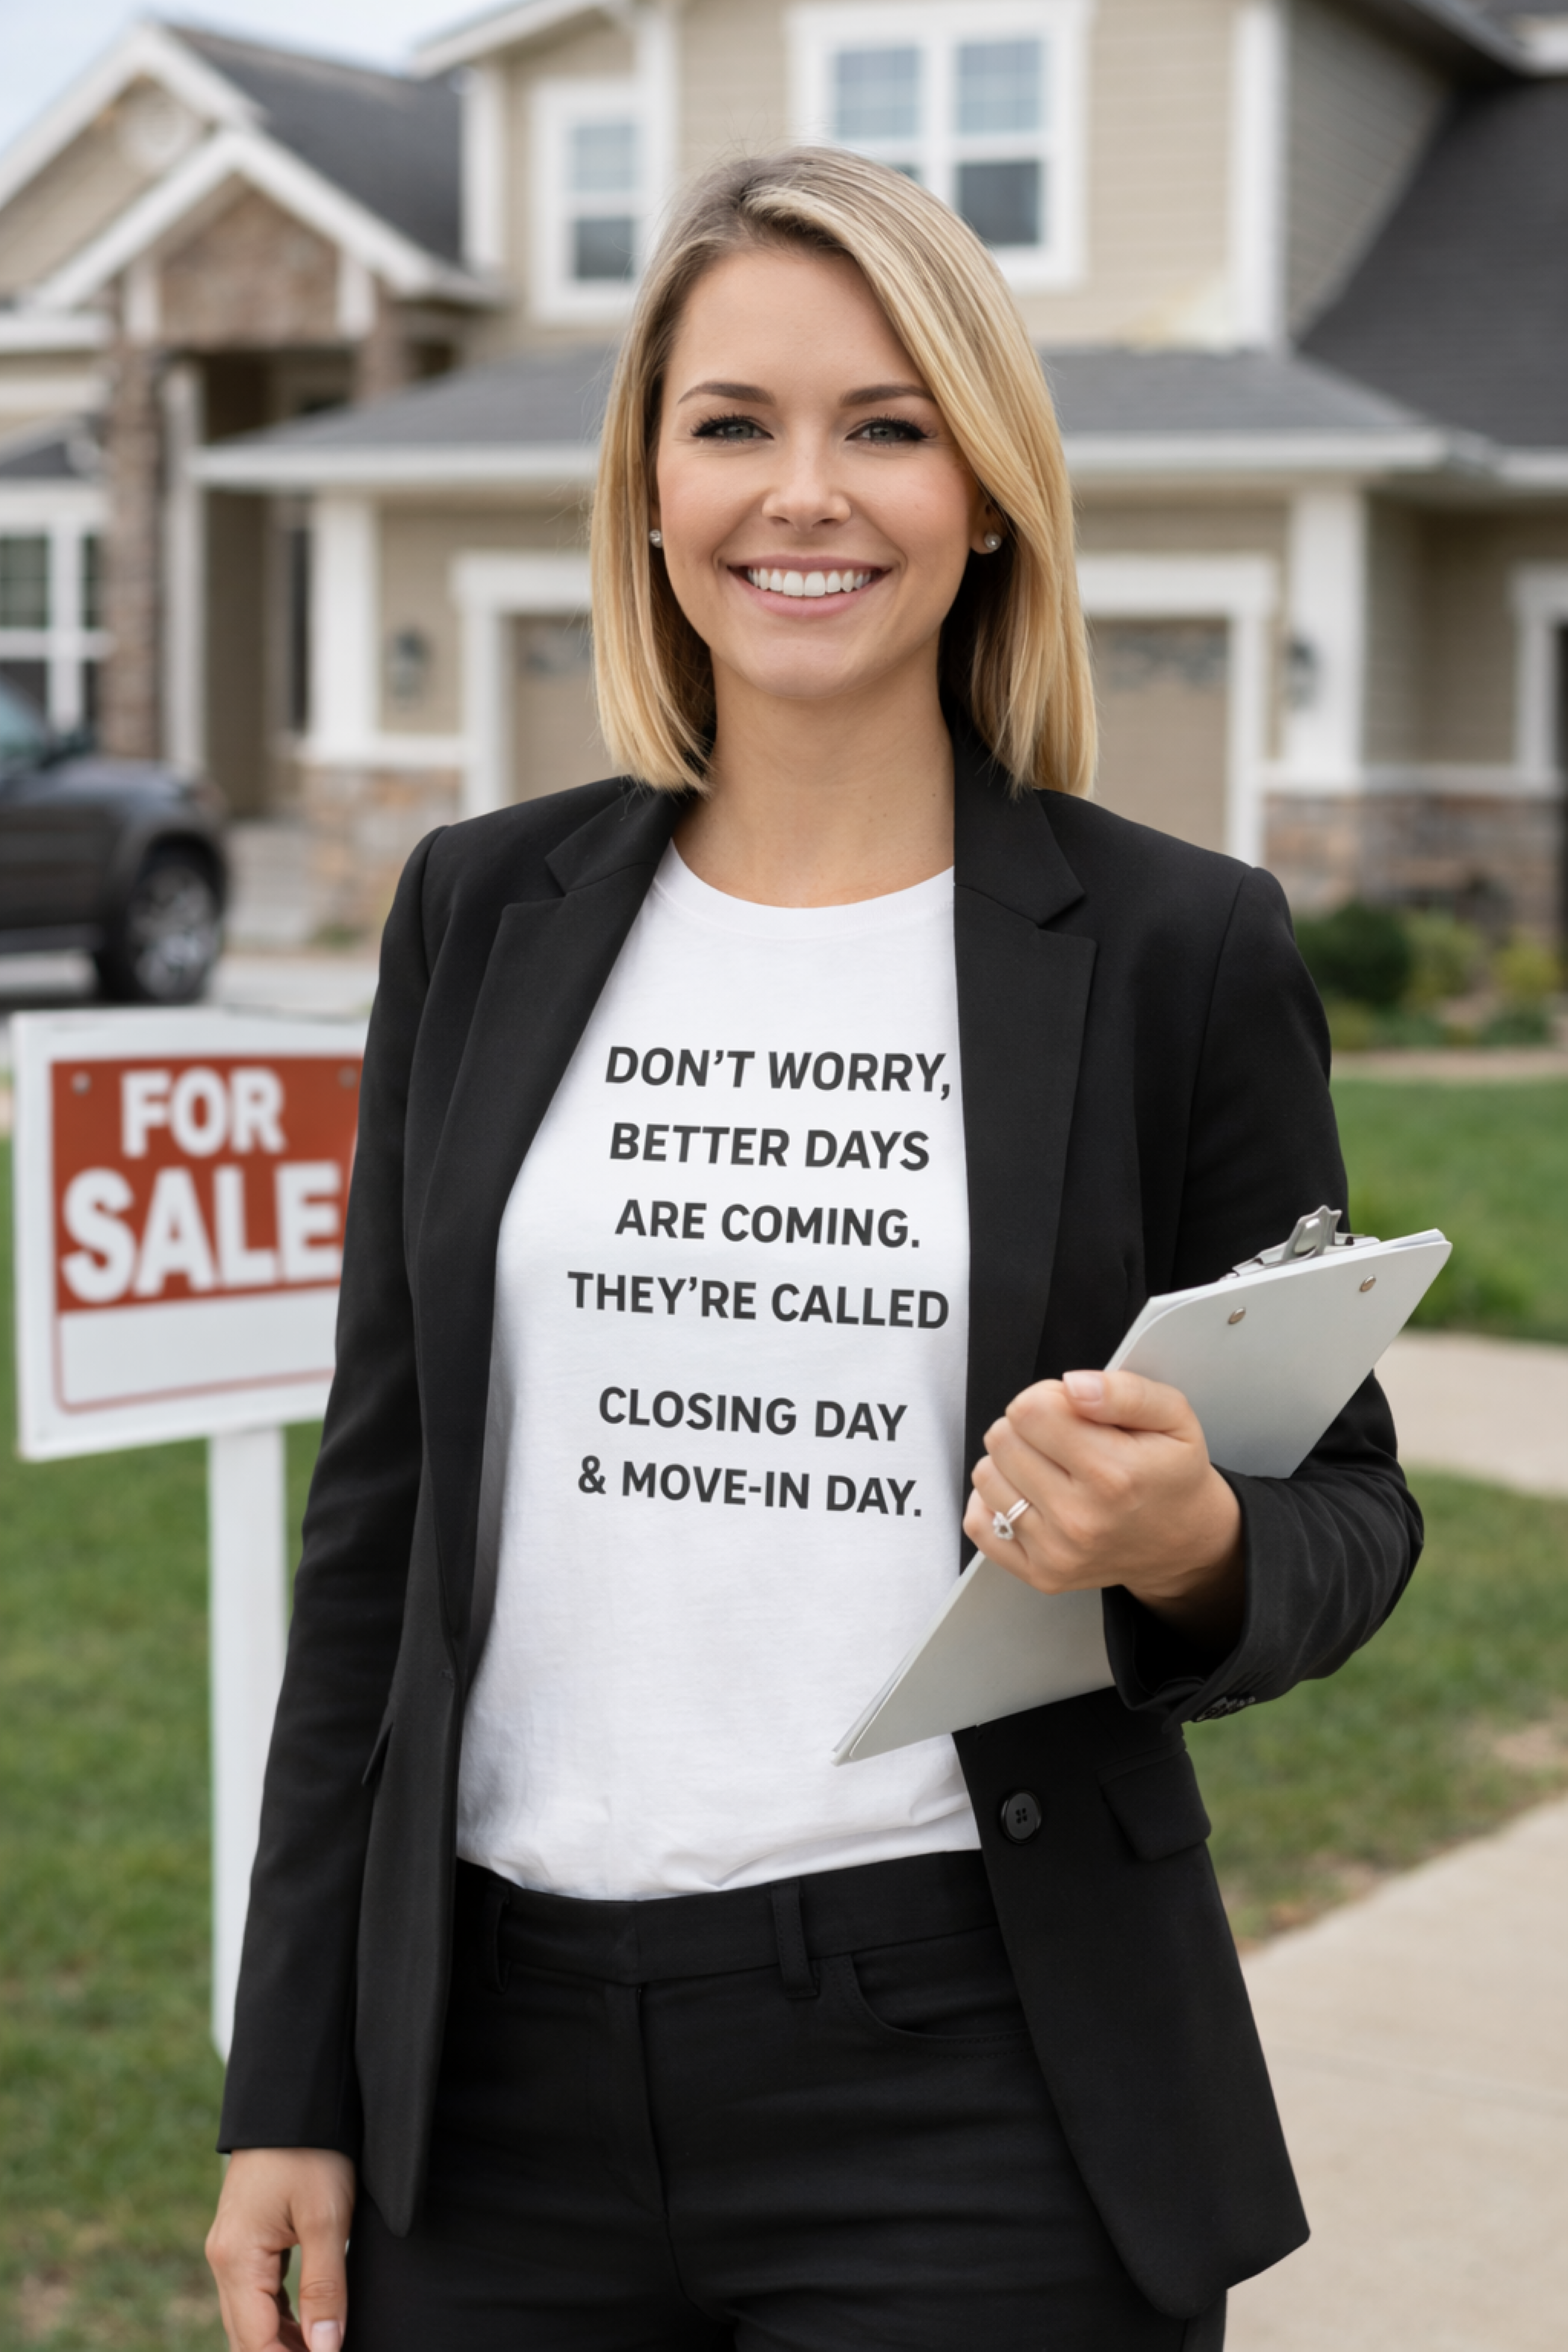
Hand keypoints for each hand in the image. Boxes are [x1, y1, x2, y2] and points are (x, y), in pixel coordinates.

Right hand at [206, 2147, 355, 2351]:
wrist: (292, 2096)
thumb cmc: (311, 2150)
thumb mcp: (326, 2218)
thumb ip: (325, 2288)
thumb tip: (325, 2350)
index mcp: (237, 2260)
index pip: (256, 2345)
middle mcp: (224, 2261)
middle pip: (247, 2339)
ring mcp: (231, 2250)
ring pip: (251, 2320)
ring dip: (283, 2344)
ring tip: (325, 2349)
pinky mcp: (244, 2240)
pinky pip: (257, 2297)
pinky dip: (281, 2320)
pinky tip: (310, 2331)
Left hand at [963, 1370, 1244, 1649]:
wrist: (1183, 1543)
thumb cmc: (1173, 1475)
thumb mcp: (1174, 1418)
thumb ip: (1126, 1391)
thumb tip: (1074, 1387)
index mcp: (1114, 1474)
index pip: (1030, 1411)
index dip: (1046, 1397)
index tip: (1069, 1410)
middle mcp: (1081, 1518)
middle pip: (1002, 1440)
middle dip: (1027, 1427)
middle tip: (1062, 1439)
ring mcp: (1057, 1551)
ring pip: (985, 1476)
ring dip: (1011, 1463)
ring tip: (1050, 1468)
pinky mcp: (1040, 1573)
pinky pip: (979, 1524)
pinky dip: (994, 1502)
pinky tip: (1030, 1496)